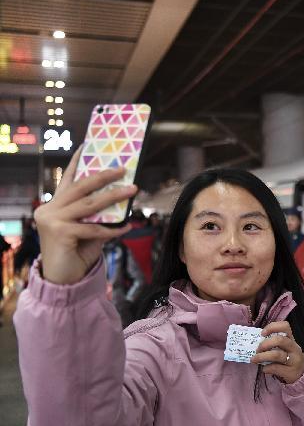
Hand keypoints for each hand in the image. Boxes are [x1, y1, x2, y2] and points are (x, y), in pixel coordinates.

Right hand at [34, 145, 134, 284]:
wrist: (64, 279)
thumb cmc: (77, 252)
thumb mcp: (89, 230)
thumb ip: (99, 216)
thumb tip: (122, 200)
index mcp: (54, 205)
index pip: (68, 179)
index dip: (77, 162)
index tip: (87, 145)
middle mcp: (49, 209)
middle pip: (81, 187)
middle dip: (104, 176)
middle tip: (124, 170)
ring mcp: (52, 220)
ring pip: (89, 205)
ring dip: (114, 197)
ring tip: (133, 190)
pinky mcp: (60, 233)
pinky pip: (94, 228)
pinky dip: (113, 228)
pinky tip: (127, 226)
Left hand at [252, 321, 303, 383]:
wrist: (302, 374)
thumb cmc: (288, 358)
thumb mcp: (285, 348)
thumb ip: (274, 344)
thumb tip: (256, 342)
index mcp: (291, 339)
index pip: (285, 327)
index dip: (272, 327)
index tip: (262, 333)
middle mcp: (294, 348)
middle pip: (280, 340)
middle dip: (265, 344)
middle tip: (257, 350)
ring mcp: (293, 360)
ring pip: (277, 355)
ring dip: (262, 356)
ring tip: (254, 359)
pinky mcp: (291, 372)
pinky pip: (276, 368)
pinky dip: (266, 368)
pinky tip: (264, 369)